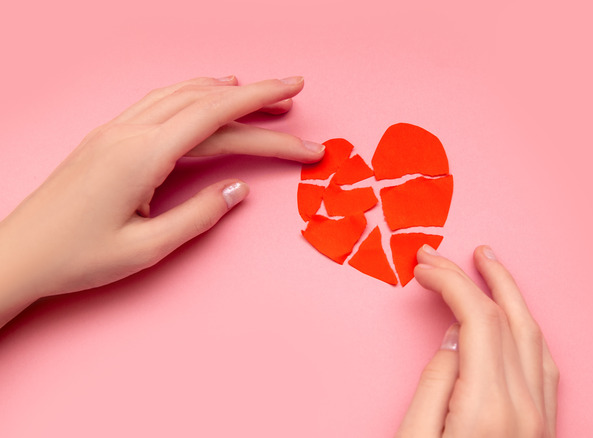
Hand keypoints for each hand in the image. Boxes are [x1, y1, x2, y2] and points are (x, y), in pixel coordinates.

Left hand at [0, 76, 323, 324]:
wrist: (19, 253)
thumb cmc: (78, 257)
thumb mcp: (147, 249)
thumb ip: (199, 216)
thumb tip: (238, 188)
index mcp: (143, 156)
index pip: (215, 115)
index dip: (260, 99)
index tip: (293, 90)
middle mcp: (130, 133)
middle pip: (205, 100)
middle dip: (254, 95)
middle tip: (293, 94)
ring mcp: (115, 130)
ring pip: (181, 95)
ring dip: (224, 90)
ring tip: (258, 95)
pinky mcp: (107, 137)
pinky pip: (159, 102)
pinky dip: (191, 94)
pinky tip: (205, 96)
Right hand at [396, 245, 558, 436]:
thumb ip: (433, 385)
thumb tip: (455, 338)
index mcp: (487, 409)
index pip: (479, 320)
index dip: (451, 284)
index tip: (424, 270)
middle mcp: (525, 409)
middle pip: (505, 319)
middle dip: (470, 279)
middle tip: (439, 258)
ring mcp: (541, 419)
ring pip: (532, 336)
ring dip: (508, 293)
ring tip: (486, 265)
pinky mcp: (545, 429)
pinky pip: (544, 364)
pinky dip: (526, 328)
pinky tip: (512, 315)